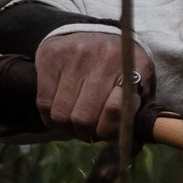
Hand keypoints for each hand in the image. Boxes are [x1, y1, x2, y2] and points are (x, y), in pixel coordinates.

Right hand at [30, 24, 154, 136]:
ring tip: (75, 121)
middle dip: (86, 133)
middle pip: (84, 119)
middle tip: (89, 130)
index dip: (108, 133)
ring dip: (67, 127)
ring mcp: (76, 54)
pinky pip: (44, 104)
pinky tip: (60, 111)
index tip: (106, 135)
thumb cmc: (120, 70)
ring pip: (62, 115)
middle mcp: (105, 56)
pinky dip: (50, 117)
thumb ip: (137, 116)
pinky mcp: (51, 56)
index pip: (117, 111)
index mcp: (134, 66)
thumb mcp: (138, 87)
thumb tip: (130, 150)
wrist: (94, 32)